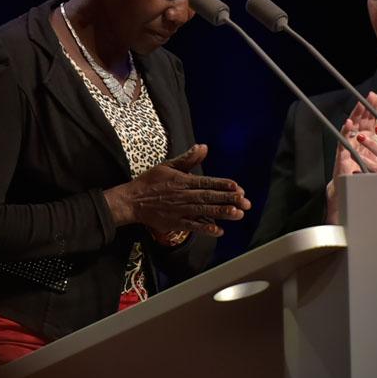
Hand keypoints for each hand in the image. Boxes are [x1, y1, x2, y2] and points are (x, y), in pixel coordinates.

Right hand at [104, 144, 250, 236]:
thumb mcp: (168, 165)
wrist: (131, 201)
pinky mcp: (174, 223)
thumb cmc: (150, 182)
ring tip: (238, 214)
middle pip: (209, 197)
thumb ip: (187, 159)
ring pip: (203, 211)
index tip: (238, 187)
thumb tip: (203, 147)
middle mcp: (183, 195)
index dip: (222, 185)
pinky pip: (192, 226)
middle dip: (228, 199)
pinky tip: (218, 230)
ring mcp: (179, 210)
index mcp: (182, 180)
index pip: (206, 182)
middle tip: (245, 202)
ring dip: (221, 213)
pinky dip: (204, 228)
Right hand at [331, 92, 376, 179]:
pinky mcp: (343, 155)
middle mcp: (356, 140)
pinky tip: (348, 123)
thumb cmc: (366, 172)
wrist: (355, 188)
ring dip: (355, 116)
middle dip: (364, 107)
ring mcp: (348, 146)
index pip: (368, 120)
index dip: (372, 108)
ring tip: (359, 105)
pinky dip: (345, 132)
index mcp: (365, 139)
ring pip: (351, 128)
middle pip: (360, 120)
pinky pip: (344, 142)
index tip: (376, 96)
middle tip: (370, 95)